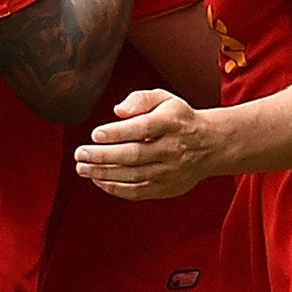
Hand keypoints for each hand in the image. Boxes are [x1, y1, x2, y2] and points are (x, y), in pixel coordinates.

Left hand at [73, 89, 219, 198]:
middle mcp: (173, 149)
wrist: (211, 144)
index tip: (95, 134)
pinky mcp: (168, 188)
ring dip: (104, 174)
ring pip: (134, 176)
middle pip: (134, 155)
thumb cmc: (179, 119)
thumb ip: (140, 99)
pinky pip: (138, 192)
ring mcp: (171, 171)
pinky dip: (115, 188)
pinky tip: (98, 180)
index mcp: (172, 123)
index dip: (117, 132)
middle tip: (80, 154)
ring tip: (83, 168)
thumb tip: (118, 110)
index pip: (142, 128)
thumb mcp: (164, 99)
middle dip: (103, 156)